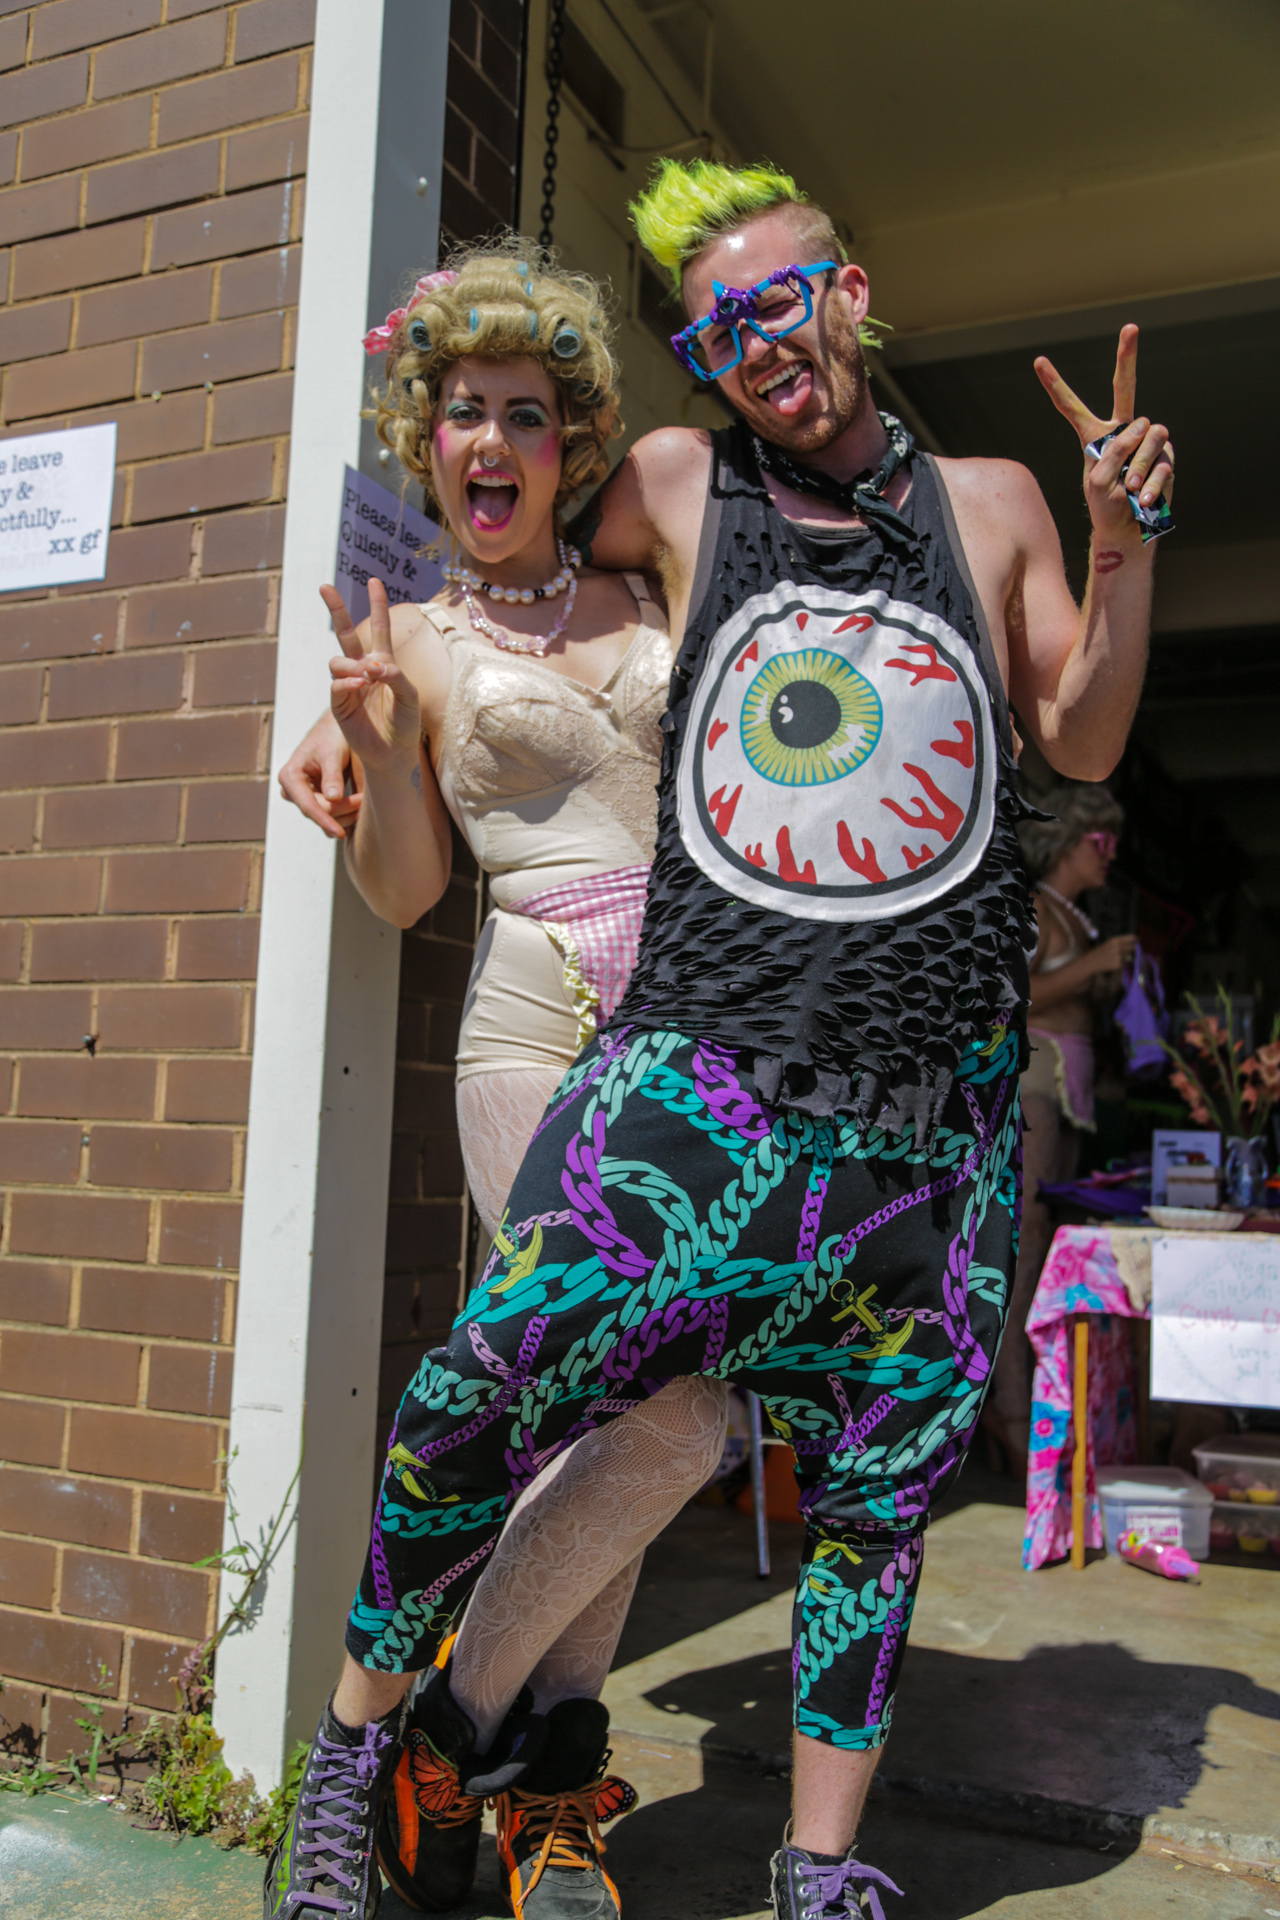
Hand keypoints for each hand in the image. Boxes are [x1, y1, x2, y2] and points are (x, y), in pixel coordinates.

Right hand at [279, 709, 356, 840]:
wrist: (336, 729)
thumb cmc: (332, 736)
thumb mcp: (332, 752)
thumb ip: (332, 774)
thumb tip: (333, 798)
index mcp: (290, 777)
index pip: (307, 806)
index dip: (324, 821)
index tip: (340, 833)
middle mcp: (293, 790)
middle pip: (320, 813)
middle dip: (344, 811)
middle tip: (365, 801)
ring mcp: (304, 797)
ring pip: (327, 818)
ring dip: (348, 815)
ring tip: (365, 801)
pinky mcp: (317, 801)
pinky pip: (332, 817)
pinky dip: (347, 814)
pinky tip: (361, 808)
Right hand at [322, 578, 421, 777]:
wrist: (395, 753)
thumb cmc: (407, 724)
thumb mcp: (410, 696)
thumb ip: (396, 676)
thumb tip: (373, 665)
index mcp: (383, 662)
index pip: (379, 628)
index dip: (376, 605)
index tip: (374, 581)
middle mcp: (363, 669)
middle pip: (345, 633)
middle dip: (336, 609)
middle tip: (323, 586)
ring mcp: (349, 686)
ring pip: (339, 661)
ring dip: (352, 665)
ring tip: (367, 677)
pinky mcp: (340, 705)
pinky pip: (337, 685)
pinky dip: (348, 683)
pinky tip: (359, 685)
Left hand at [1034, 326, 1173, 546]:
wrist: (1130, 529)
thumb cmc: (1107, 506)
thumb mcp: (1097, 482)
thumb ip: (1113, 452)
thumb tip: (1145, 429)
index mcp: (1094, 436)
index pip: (1071, 407)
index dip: (1055, 385)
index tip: (1038, 361)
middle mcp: (1122, 429)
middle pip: (1124, 387)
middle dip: (1127, 356)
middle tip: (1130, 327)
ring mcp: (1146, 438)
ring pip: (1148, 433)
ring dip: (1138, 465)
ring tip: (1129, 490)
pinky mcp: (1166, 453)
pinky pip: (1162, 459)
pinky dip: (1152, 482)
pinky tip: (1143, 499)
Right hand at [1090, 933, 1136, 975]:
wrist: (1092, 961)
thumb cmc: (1102, 951)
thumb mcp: (1110, 942)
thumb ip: (1122, 942)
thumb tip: (1136, 942)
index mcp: (1116, 940)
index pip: (1132, 938)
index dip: (1137, 939)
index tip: (1140, 940)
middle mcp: (1118, 947)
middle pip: (1133, 947)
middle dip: (1133, 948)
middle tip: (1130, 949)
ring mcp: (1119, 956)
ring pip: (1130, 955)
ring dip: (1128, 956)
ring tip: (1119, 956)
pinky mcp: (1119, 964)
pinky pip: (1126, 962)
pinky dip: (1123, 962)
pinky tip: (1116, 961)